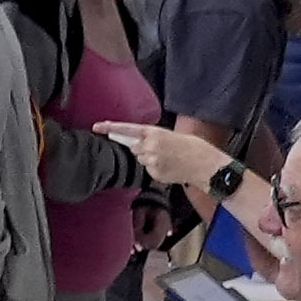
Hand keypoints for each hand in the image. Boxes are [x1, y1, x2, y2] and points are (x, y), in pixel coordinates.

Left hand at [102, 123, 239, 197]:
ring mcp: (150, 161)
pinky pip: (148, 171)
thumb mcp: (169, 135)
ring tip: (168, 159)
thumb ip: (151, 137)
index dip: (110, 128)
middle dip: (142, 149)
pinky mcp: (153, 173)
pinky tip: (169, 167)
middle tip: (159, 150)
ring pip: (141, 160)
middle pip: (133, 147)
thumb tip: (135, 142)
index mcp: (153, 132)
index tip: (96, 127)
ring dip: (150, 160)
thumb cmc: (191, 147)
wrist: (204, 163)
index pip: (126, 129)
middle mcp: (149, 146)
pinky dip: (156, 170)